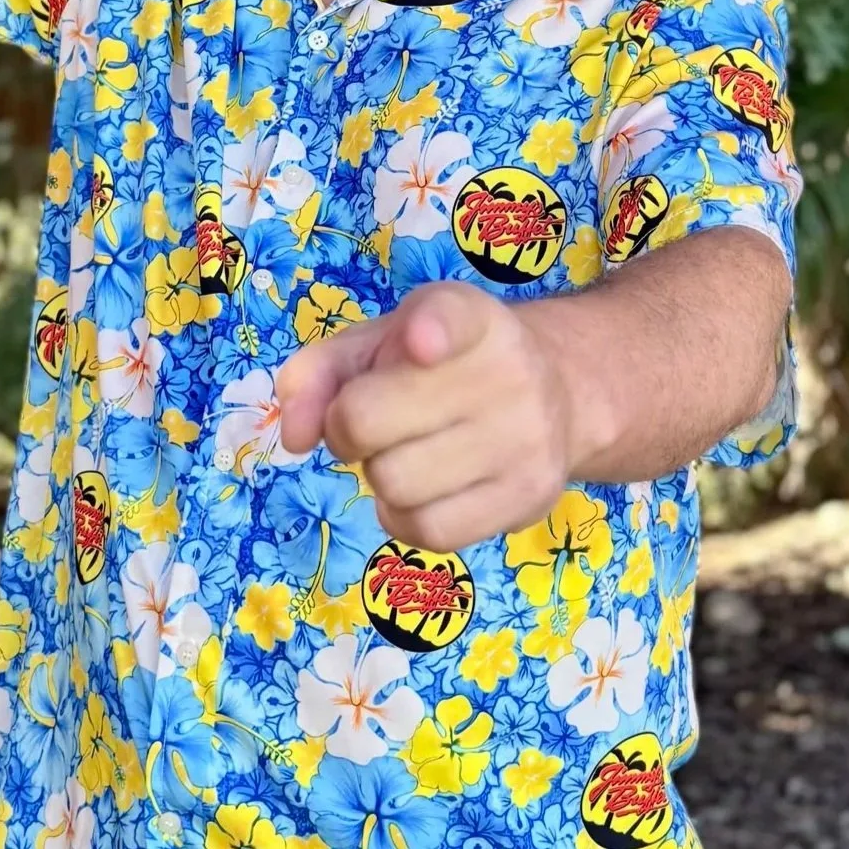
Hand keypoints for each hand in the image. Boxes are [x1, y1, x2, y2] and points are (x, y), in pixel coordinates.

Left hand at [278, 280, 575, 551]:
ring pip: (394, 484)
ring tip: (406, 450)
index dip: (428, 329)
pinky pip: (428, 531)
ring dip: (379, 474)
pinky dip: (403, 517)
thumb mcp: (379, 343)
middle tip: (374, 419)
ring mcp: (523, 438)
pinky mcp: (527, 497)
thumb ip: (318, 373)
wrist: (555, 392)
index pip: (450, 317)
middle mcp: (506, 371)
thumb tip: (293, 437)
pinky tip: (423, 489)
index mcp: (467, 316)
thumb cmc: (442, 363)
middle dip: (350, 427)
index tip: (419, 340)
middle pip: (368, 421)